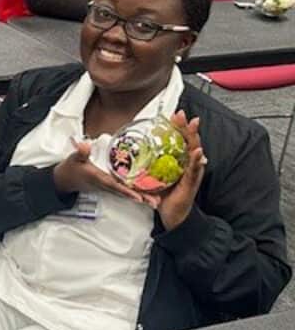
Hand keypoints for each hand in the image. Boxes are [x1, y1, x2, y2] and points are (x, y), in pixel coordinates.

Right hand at [53, 139, 152, 204]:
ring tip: (156, 201)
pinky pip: (124, 191)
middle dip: (139, 197)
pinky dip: (136, 193)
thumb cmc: (71, 168)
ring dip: (141, 197)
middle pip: (124, 192)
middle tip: (155, 202)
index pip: (114, 185)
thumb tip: (84, 145)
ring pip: (126, 193)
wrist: (65, 180)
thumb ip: (81, 152)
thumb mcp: (74, 158)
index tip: (138, 196)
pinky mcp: (109, 186)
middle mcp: (105, 185)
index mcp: (98, 178)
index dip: (126, 190)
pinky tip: (147, 195)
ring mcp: (108, 187)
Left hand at [149, 111, 206, 230]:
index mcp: (179, 161)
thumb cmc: (165, 195)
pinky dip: (197, 161)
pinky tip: (198, 153)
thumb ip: (146, 166)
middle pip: (188, 141)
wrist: (173, 215)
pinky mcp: (191, 183)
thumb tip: (132, 155)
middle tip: (182, 115)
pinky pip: (195, 171)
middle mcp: (188, 164)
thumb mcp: (154, 176)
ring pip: (194, 151)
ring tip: (193, 126)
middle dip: (186, 127)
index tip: (174, 114)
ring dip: (194, 138)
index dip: (178, 127)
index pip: (179, 140)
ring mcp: (192, 172)